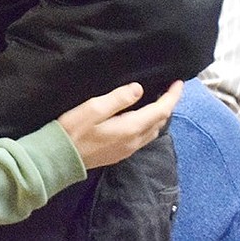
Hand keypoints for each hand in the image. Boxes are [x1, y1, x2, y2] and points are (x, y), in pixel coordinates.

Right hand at [56, 80, 181, 168]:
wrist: (60, 158)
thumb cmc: (73, 130)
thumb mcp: (92, 108)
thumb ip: (118, 98)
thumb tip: (139, 89)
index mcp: (131, 128)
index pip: (161, 111)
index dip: (172, 96)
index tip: (178, 82)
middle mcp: (135, 141)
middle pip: (160, 121)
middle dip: (167, 104)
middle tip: (168, 89)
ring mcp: (128, 149)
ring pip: (153, 131)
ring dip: (158, 116)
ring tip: (156, 101)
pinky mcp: (120, 153)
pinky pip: (143, 137)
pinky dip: (148, 124)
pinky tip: (140, 118)